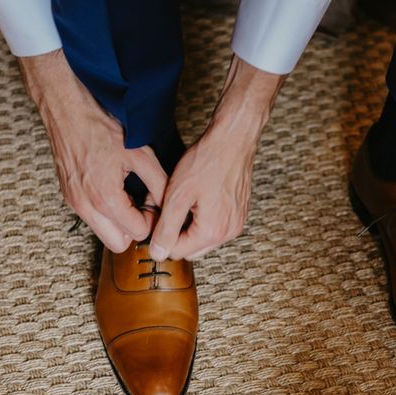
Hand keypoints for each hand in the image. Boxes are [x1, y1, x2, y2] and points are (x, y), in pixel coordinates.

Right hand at [19, 50, 167, 251]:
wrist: (68, 112)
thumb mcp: (141, 155)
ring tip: (130, 197)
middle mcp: (87, 207)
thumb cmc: (102, 129)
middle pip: (119, 244)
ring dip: (120, 223)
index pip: (138, 233)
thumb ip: (159, 184)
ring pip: (104, 234)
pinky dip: (107, 213)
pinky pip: (93, 219)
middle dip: (135, 229)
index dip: (152, 220)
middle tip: (143, 206)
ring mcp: (75, 203)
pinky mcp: (69, 197)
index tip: (154, 201)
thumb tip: (169, 204)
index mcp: (106, 199)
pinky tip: (115, 190)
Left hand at [149, 56, 284, 260]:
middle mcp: (228, 233)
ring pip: (203, 238)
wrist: (233, 140)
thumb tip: (157, 254)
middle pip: (191, 249)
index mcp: (212, 231)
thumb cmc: (207, 161)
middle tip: (168, 208)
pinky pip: (216, 226)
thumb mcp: (177, 196)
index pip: (177, 252)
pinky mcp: (239, 214)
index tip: (156, 216)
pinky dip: (203, 218)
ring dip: (189, 226)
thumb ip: (166, 229)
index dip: (161, 236)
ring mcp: (236, 224)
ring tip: (183, 200)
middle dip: (176, 234)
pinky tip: (198, 198)